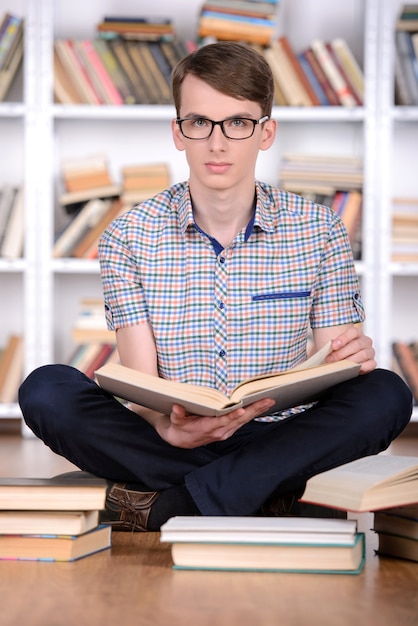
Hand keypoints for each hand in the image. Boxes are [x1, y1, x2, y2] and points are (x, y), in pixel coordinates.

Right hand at [154, 398, 274, 448]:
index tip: (241, 410)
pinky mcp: (229, 430)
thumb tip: (177, 407)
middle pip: (240, 419)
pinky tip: (260, 407)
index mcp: (209, 428)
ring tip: (269, 401)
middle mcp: (220, 431)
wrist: (182, 440)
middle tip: (268, 400)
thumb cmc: (180, 428)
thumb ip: (177, 415)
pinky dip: (252, 414)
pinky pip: (243, 421)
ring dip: (257, 411)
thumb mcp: (176, 421)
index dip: (232, 416)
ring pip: (244, 420)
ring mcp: (226, 432)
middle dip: (254, 409)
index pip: (223, 421)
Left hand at [326, 324, 375, 373]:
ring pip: (363, 355)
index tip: (333, 346)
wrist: (339, 361)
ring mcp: (370, 351)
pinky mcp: (372, 362)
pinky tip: (352, 369)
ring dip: (349, 361)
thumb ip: (331, 345)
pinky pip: (371, 364)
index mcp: (356, 333)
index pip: (353, 332)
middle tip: (330, 359)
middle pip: (356, 345)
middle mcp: (365, 341)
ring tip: (338, 366)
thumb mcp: (331, 346)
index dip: (343, 338)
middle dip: (341, 353)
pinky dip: (362, 367)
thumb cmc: (335, 351)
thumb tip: (327, 348)